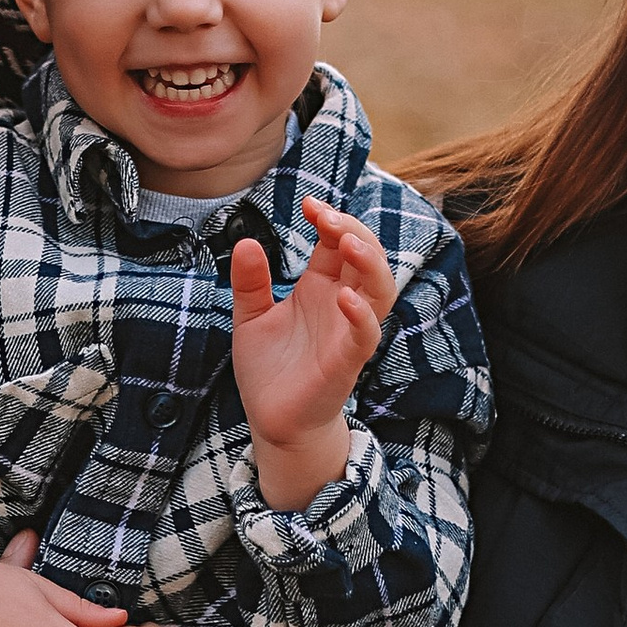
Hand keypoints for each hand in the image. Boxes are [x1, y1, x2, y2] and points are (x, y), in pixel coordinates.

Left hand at [232, 194, 395, 509]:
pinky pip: (365, 335)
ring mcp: (348, 332)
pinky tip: (345, 297)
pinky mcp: (347, 362)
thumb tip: (245, 242)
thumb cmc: (270, 369)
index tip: (308, 204)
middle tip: (325, 216)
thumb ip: (250, 282)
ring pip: (380, 289)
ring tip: (346, 243)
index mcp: (321, 288)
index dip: (330, 219)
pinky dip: (361, 315)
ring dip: (369, 263)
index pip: (339, 242)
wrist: (273, 421)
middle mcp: (340, 304)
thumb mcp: (250, 317)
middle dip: (351, 230)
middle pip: (366, 256)